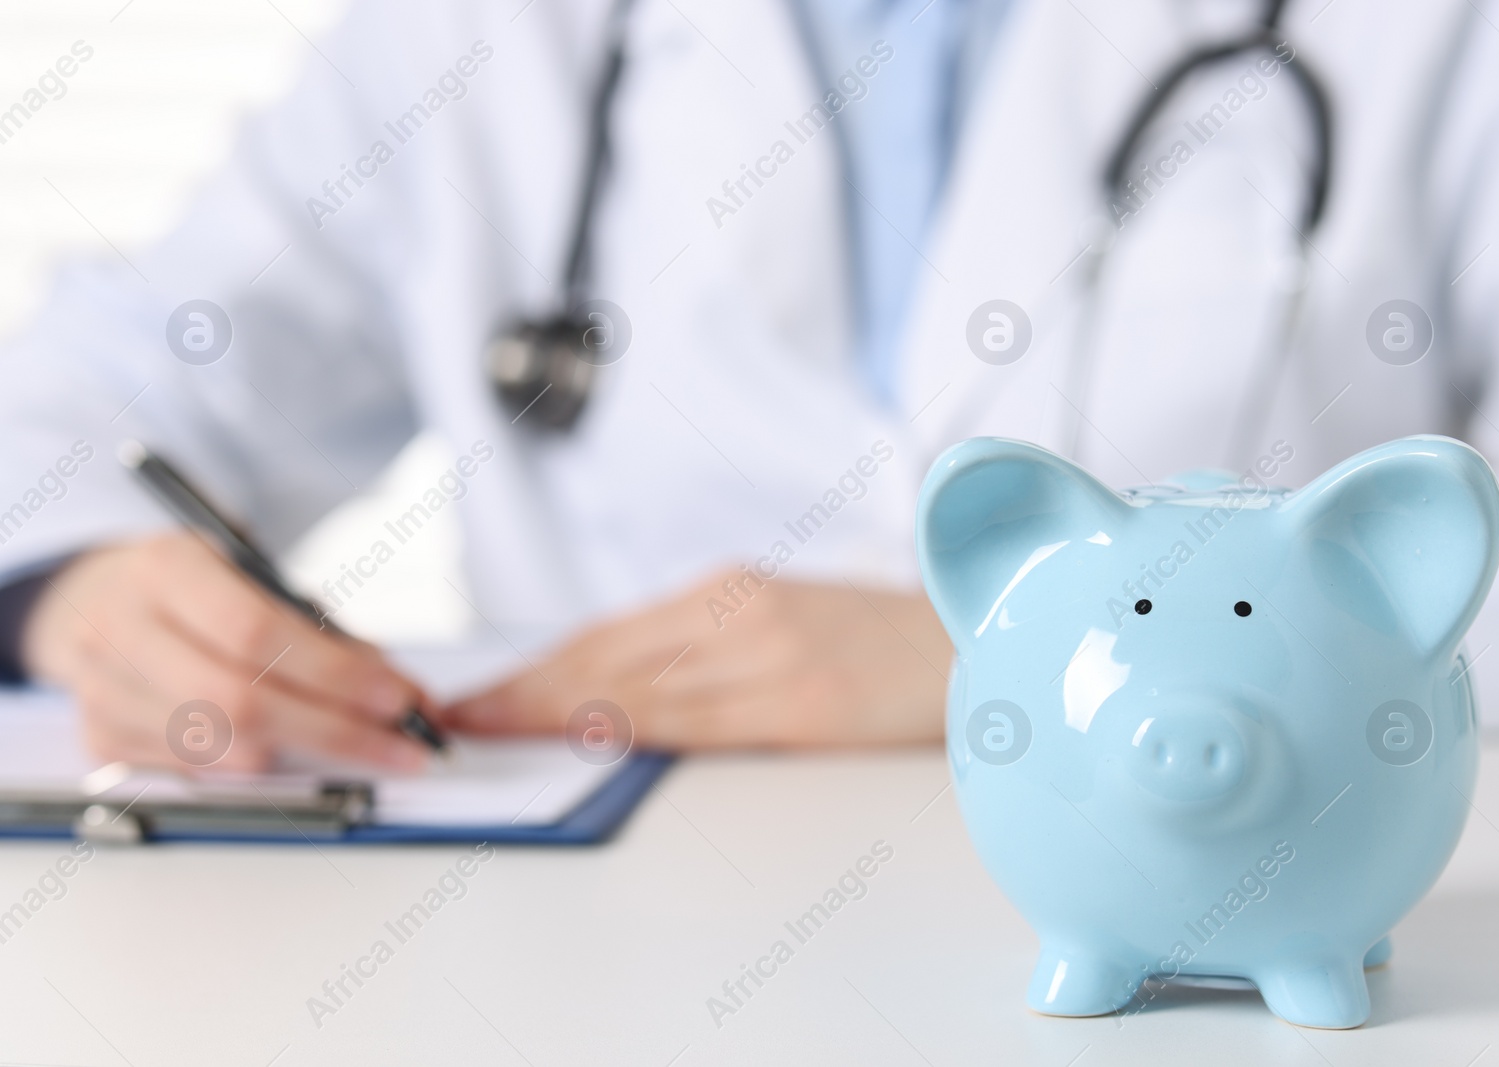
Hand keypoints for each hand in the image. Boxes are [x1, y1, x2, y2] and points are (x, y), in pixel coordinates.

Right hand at [21, 532, 432, 772]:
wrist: (93, 597)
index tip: (400, 699)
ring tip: (356, 740)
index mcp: (166, 568)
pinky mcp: (100, 740)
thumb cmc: (194, 584)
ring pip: (222, 747)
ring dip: (304, 753)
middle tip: (401, 745)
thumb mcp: (253, 574)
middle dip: (336, 730)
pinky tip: (285, 746)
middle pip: (240, 701)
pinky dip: (256, 764)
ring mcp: (103, 690)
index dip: (335, 674)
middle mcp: (121, 628)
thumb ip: (319, 626)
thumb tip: (398, 691)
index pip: (256, 632)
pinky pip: (199, 772)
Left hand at [441, 571, 951, 748]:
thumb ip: (706, 650)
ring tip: (492, 731)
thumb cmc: (877, 643)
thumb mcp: (785, 623)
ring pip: (639, 686)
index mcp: (732, 590)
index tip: (477, 695)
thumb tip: (615, 697)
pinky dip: (632, 726)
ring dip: (555, 711)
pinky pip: (699, 719)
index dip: (533, 668)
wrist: (978, 644)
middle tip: (458, 717)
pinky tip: (588, 735)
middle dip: (523, 691)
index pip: (608, 634)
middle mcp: (741, 611)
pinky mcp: (805, 703)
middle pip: (607, 656)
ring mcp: (772, 655)